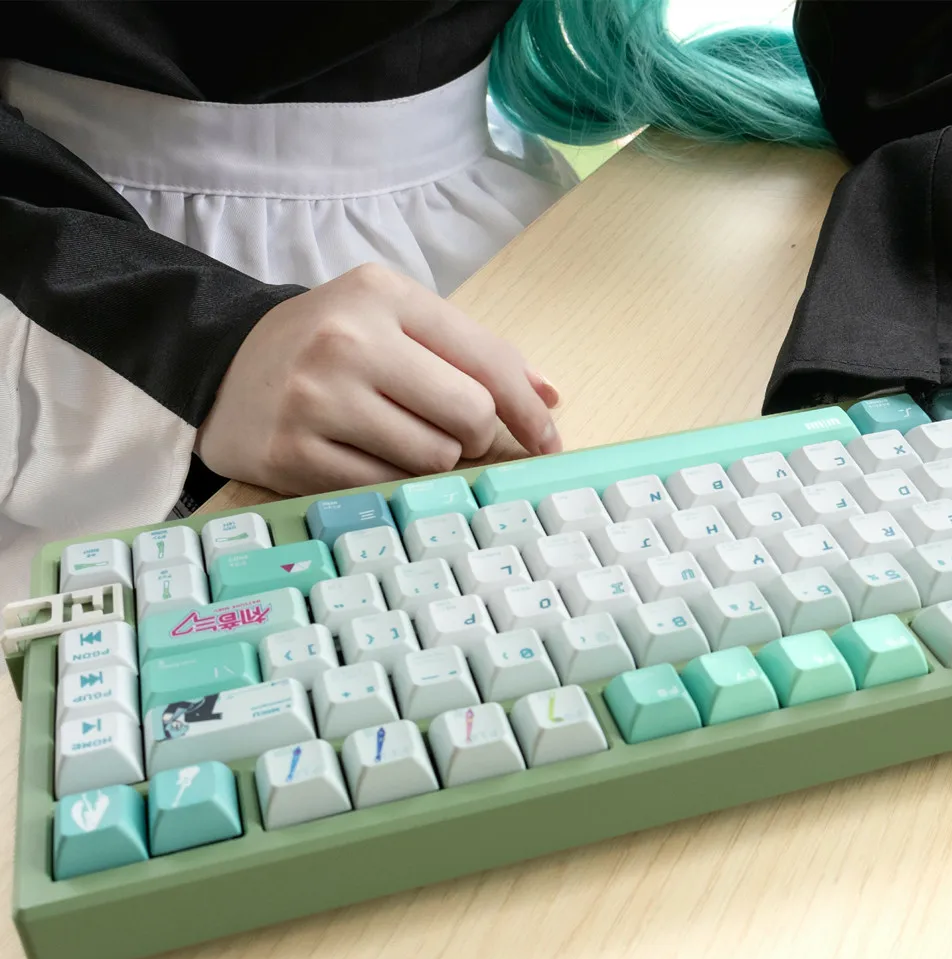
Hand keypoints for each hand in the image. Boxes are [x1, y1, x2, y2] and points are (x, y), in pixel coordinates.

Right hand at [196, 263, 560, 494]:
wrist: (222, 365)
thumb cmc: (327, 343)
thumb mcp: (394, 319)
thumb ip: (471, 351)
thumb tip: (548, 397)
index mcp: (383, 295)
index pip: (487, 360)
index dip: (528, 410)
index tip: (546, 439)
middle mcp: (349, 342)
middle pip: (469, 415)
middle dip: (476, 437)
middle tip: (456, 436)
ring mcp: (316, 400)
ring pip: (432, 459)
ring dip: (433, 461)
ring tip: (398, 440)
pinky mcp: (292, 455)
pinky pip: (385, 488)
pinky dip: (392, 481)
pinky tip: (367, 458)